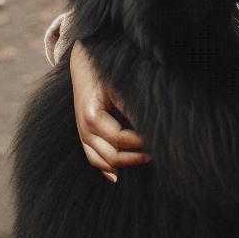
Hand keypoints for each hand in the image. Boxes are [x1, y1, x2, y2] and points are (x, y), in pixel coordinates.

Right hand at [69, 41, 150, 181]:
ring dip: (123, 164)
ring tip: (145, 159)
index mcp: (92, 115)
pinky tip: (117, 175)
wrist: (83, 61)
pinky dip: (105, 168)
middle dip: (134, 156)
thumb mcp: (118, 85)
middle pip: (111, 155)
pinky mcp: (83, 134)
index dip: (139, 142)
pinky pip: (92, 157)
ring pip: (101, 161)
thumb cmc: (103, 70)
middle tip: (156, 151)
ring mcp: (81, 133)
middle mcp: (84, 128)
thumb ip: (130, 106)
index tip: (157, 139)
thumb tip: (149, 125)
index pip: (119, 139)